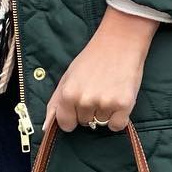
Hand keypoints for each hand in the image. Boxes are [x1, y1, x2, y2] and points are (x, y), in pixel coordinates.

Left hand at [43, 5, 161, 132]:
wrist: (120, 42)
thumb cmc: (92, 59)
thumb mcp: (68, 77)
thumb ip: (55, 103)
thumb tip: (47, 128)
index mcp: (68, 94)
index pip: (66, 124)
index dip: (72, 116)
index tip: (79, 106)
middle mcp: (85, 101)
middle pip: (85, 123)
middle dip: (90, 111)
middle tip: (97, 90)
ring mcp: (105, 103)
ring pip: (101, 123)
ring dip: (105, 112)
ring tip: (108, 91)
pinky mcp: (124, 104)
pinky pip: (117, 125)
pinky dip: (119, 117)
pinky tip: (118, 100)